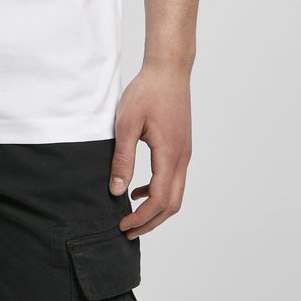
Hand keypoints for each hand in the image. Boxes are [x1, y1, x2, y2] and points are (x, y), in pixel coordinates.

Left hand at [108, 61, 192, 238]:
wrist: (168, 69)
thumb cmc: (147, 92)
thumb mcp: (127, 124)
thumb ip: (123, 159)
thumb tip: (116, 190)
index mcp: (169, 154)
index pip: (159, 200)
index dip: (141, 218)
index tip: (122, 225)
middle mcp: (182, 157)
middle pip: (172, 204)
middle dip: (151, 222)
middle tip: (127, 230)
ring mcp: (184, 152)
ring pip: (175, 193)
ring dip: (156, 209)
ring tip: (132, 215)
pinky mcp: (181, 146)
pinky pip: (174, 178)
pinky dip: (159, 192)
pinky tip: (140, 189)